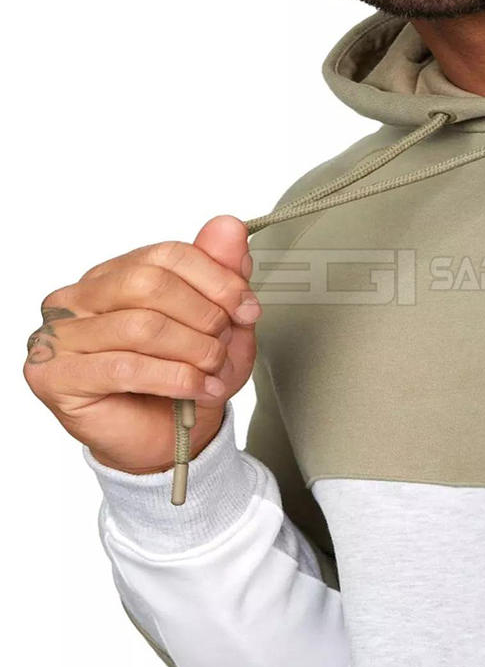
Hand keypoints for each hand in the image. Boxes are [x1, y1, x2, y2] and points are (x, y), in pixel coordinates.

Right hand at [23, 215, 259, 472]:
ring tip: (214, 370)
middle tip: (226, 343)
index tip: (248, 308)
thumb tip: (229, 225)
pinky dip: (176, 379)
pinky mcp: (54, 376)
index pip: (167, 255)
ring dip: (194, 350)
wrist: (166, 440)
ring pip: (142, 326)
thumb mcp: (221, 324)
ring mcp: (59, 335)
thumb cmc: (187, 378)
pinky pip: (126, 367)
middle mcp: (79, 298)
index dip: (216, 279)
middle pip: (151, 283)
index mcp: (115, 274)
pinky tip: (199, 389)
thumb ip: (223, 272)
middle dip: (204, 315)